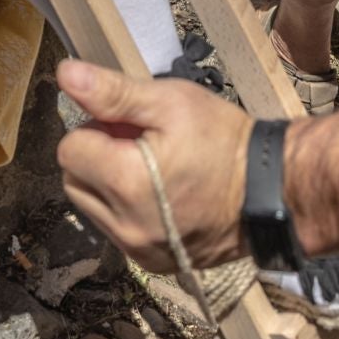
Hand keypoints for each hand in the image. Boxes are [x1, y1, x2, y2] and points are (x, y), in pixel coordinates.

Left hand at [56, 60, 251, 270]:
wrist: (273, 191)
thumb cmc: (224, 140)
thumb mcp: (171, 103)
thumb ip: (112, 92)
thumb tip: (65, 75)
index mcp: (125, 182)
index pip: (69, 149)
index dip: (96, 128)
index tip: (130, 126)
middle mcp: (124, 225)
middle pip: (74, 181)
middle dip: (96, 157)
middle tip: (139, 143)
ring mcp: (138, 249)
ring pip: (91, 207)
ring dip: (107, 184)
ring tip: (152, 168)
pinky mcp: (152, 262)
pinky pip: (116, 230)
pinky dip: (125, 210)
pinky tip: (159, 194)